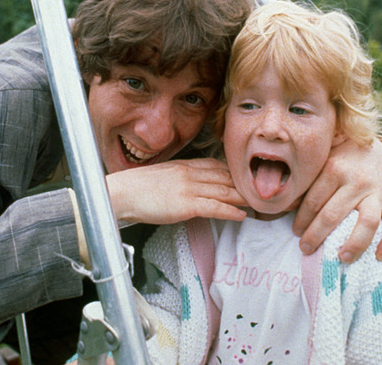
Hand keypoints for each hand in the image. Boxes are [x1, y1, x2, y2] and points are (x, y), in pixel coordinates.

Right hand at [106, 158, 246, 224]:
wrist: (121, 192)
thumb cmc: (136, 188)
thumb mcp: (162, 176)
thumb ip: (179, 178)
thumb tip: (189, 186)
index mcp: (184, 165)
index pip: (216, 166)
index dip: (233, 173)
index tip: (245, 180)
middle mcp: (190, 174)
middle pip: (225, 178)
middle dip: (243, 185)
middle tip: (259, 192)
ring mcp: (189, 188)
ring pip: (224, 191)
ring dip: (243, 199)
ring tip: (257, 205)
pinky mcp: (186, 205)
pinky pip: (215, 207)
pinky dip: (230, 211)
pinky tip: (241, 216)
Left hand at [292, 138, 381, 261]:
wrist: (371, 146)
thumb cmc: (337, 157)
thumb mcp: (320, 161)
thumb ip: (306, 183)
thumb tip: (286, 208)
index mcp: (334, 168)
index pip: (313, 202)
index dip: (302, 220)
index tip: (296, 232)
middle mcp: (357, 180)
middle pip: (333, 215)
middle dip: (316, 235)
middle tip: (306, 249)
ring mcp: (376, 191)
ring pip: (367, 222)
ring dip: (354, 244)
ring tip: (341, 258)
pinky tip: (378, 257)